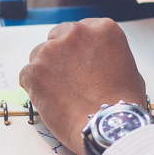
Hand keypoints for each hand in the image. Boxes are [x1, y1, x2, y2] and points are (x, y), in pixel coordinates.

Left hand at [19, 19, 144, 154]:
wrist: (106, 125)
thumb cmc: (120, 103)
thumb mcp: (127, 67)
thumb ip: (106, 55)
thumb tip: (94, 61)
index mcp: (102, 29)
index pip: (79, 30)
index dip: (76, 49)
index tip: (77, 62)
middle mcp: (76, 33)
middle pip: (56, 37)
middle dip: (58, 55)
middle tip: (65, 77)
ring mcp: (52, 50)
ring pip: (38, 54)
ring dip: (44, 69)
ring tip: (58, 92)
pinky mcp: (35, 69)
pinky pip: (26, 73)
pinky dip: (32, 85)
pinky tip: (47, 99)